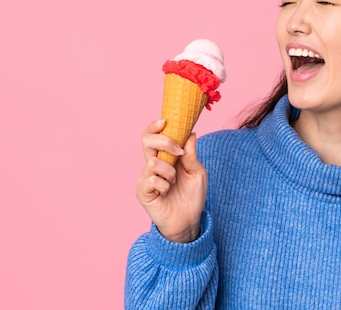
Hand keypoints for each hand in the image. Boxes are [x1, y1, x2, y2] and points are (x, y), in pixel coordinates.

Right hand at [136, 119, 206, 242]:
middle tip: (179, 151)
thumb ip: (192, 154)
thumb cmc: (193, 196)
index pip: (154, 136)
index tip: (165, 121)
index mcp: (165, 157)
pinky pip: (151, 180)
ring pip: (153, 161)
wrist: (189, 220)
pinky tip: (167, 193)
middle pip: (146, 141)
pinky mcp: (142, 192)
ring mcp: (146, 178)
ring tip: (174, 182)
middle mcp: (152, 164)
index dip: (156, 126)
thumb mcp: (197, 172)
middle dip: (164, 141)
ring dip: (169, 171)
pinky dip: (163, 185)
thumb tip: (190, 133)